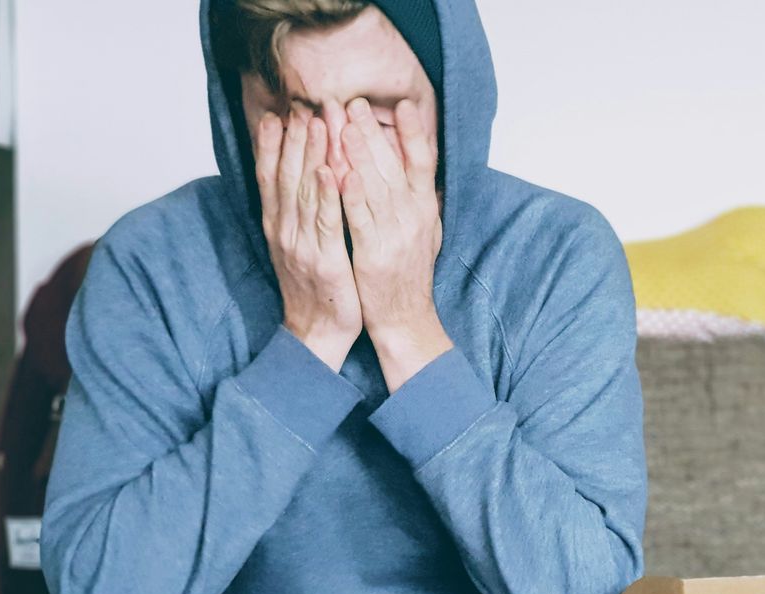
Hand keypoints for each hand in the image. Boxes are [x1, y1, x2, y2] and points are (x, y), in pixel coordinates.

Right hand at [255, 104, 362, 370]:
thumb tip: (296, 180)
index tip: (277, 113)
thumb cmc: (314, 288)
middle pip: (285, 176)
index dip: (273, 145)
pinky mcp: (325, 260)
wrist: (316, 334)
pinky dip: (325, 195)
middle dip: (293, 139)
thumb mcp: (297, 247)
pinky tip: (329, 170)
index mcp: (277, 227)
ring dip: (310, 155)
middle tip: (301, 105)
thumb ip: (295, 214)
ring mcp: (302, 245)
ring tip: (316, 122)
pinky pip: (326, 222)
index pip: (270, 177)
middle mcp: (284, 231)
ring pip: (304, 192)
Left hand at [340, 97, 451, 391]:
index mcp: (425, 209)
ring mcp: (395, 235)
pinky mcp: (374, 253)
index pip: (423, 162)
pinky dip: (351, 194)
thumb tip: (418, 166)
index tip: (403, 104)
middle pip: (394, 165)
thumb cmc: (408, 275)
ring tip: (342, 123)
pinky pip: (360, 218)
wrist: (406, 320)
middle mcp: (414, 218)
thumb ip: (418, 199)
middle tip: (353, 102)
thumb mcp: (425, 232)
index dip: (414, 132)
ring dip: (359, 154)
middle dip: (372, 132)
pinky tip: (339, 172)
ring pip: (376, 186)